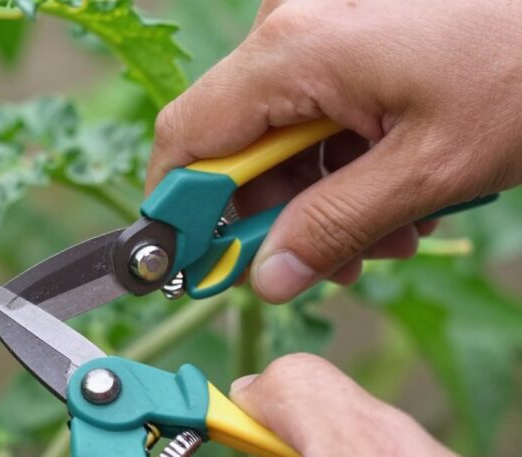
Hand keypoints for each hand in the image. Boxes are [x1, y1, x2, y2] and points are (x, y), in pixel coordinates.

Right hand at [148, 0, 521, 302]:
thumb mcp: (428, 169)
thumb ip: (334, 227)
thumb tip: (267, 279)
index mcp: (293, 52)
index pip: (187, 141)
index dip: (179, 212)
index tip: (192, 266)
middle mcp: (292, 30)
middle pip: (236, 145)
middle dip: (275, 216)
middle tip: (324, 265)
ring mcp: (321, 27)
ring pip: (281, 136)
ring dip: (322, 198)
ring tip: (391, 234)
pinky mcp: (350, 35)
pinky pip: (316, 110)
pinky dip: (345, 161)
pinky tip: (399, 195)